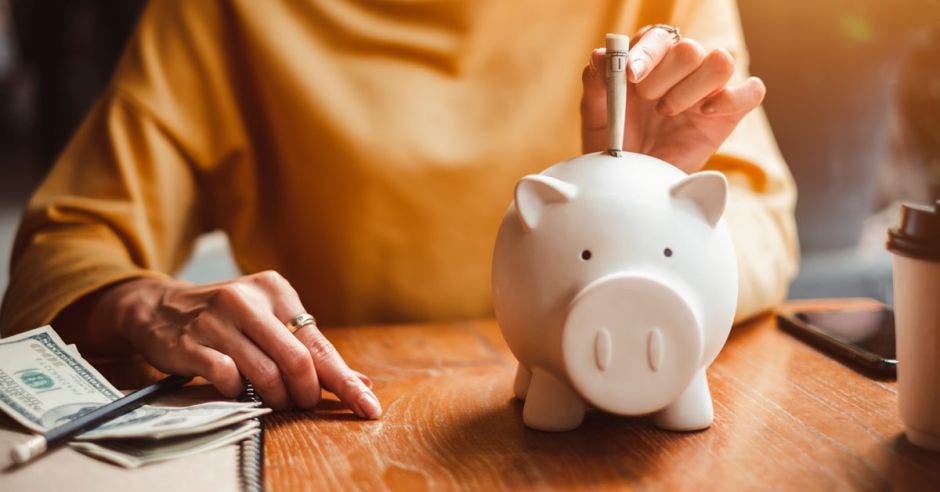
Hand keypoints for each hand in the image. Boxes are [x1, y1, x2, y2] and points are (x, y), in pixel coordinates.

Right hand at [90, 271, 381, 416]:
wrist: (159, 307)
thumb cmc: (227, 318)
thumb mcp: (269, 320)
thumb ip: (311, 349)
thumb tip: (360, 381)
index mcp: (275, 290)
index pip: (319, 343)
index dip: (345, 381)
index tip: (367, 406)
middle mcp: (247, 300)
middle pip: (298, 359)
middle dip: (308, 392)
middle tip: (304, 403)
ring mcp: (217, 321)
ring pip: (266, 373)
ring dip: (277, 398)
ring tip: (275, 400)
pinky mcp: (191, 343)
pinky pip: (228, 379)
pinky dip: (240, 393)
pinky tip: (239, 389)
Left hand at [581, 26, 766, 172]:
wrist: (630, 180)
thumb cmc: (613, 142)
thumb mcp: (596, 114)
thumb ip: (596, 83)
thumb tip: (601, 54)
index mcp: (651, 58)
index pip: (659, 36)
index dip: (647, 53)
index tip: (630, 76)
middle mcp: (683, 68)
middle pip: (690, 48)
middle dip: (664, 77)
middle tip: (647, 102)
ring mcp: (708, 89)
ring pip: (721, 61)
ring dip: (691, 88)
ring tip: (668, 112)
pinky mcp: (728, 113)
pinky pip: (752, 91)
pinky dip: (732, 98)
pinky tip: (703, 113)